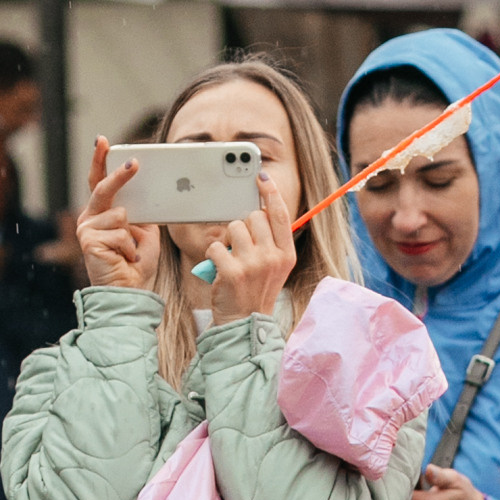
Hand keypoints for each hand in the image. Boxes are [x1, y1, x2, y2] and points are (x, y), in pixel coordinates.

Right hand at [77, 139, 157, 289]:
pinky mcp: (88, 242)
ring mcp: (87, 230)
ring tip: (129, 252)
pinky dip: (130, 247)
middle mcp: (90, 218)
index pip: (99, 182)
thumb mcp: (146, 231)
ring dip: (133, 235)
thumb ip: (143, 211)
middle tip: (134, 163)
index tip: (103, 142)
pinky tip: (124, 259)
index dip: (100, 161)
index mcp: (102, 213)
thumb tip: (150, 191)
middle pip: (103, 189)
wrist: (131, 292)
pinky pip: (120, 233)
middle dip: (119, 175)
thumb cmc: (136, 263)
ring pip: (119, 214)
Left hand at [200, 179, 296, 320]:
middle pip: (253, 217)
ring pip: (233, 228)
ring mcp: (253, 265)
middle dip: (243, 227)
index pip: (280, 214)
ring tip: (231, 260)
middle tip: (242, 249)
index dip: (270, 192)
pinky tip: (220, 270)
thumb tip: (261, 209)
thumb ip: (272, 240)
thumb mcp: (274, 267)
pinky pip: (216, 246)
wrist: (244, 323)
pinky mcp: (232, 272)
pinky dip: (213, 256)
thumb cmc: (256, 290)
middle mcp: (273, 257)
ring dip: (227, 241)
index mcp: (286, 254)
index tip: (261, 176)